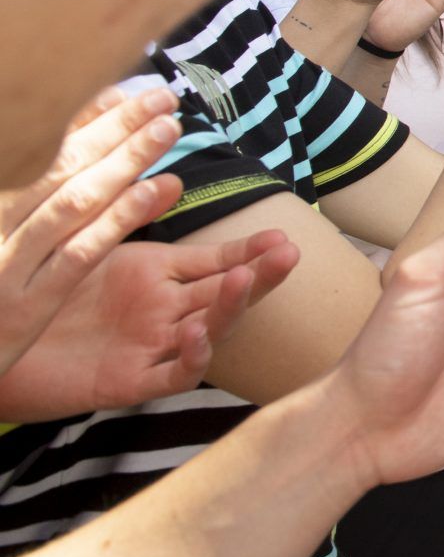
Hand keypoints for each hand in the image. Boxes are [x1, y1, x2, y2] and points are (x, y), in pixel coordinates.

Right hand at [0, 86, 185, 374]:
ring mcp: (10, 267)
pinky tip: (157, 190)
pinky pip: (79, 254)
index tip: (133, 89)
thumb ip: (37, 218)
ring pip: (75, 201)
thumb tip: (84, 172)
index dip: (92, 120)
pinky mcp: (25, 308)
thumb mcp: (4, 255)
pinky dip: (118, 219)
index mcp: (1, 217)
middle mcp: (1, 232)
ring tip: (168, 127)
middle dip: (116, 129)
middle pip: (65, 168)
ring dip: (125, 160)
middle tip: (163, 96)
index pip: (49, 158)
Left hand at [0, 231, 299, 420]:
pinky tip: (198, 335)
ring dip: (234, 306)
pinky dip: (192, 358)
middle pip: (225, 292)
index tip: (281, 234)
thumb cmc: (41, 293)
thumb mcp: (85, 243)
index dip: (249, 249)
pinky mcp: (130, 382)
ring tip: (249, 279)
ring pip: (210, 329)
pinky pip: (173, 373)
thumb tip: (162, 175)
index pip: (216, 260)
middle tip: (290, 253)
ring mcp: (152, 346)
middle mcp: (164, 311)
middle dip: (261, 273)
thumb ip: (123, 214)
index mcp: (157, 276)